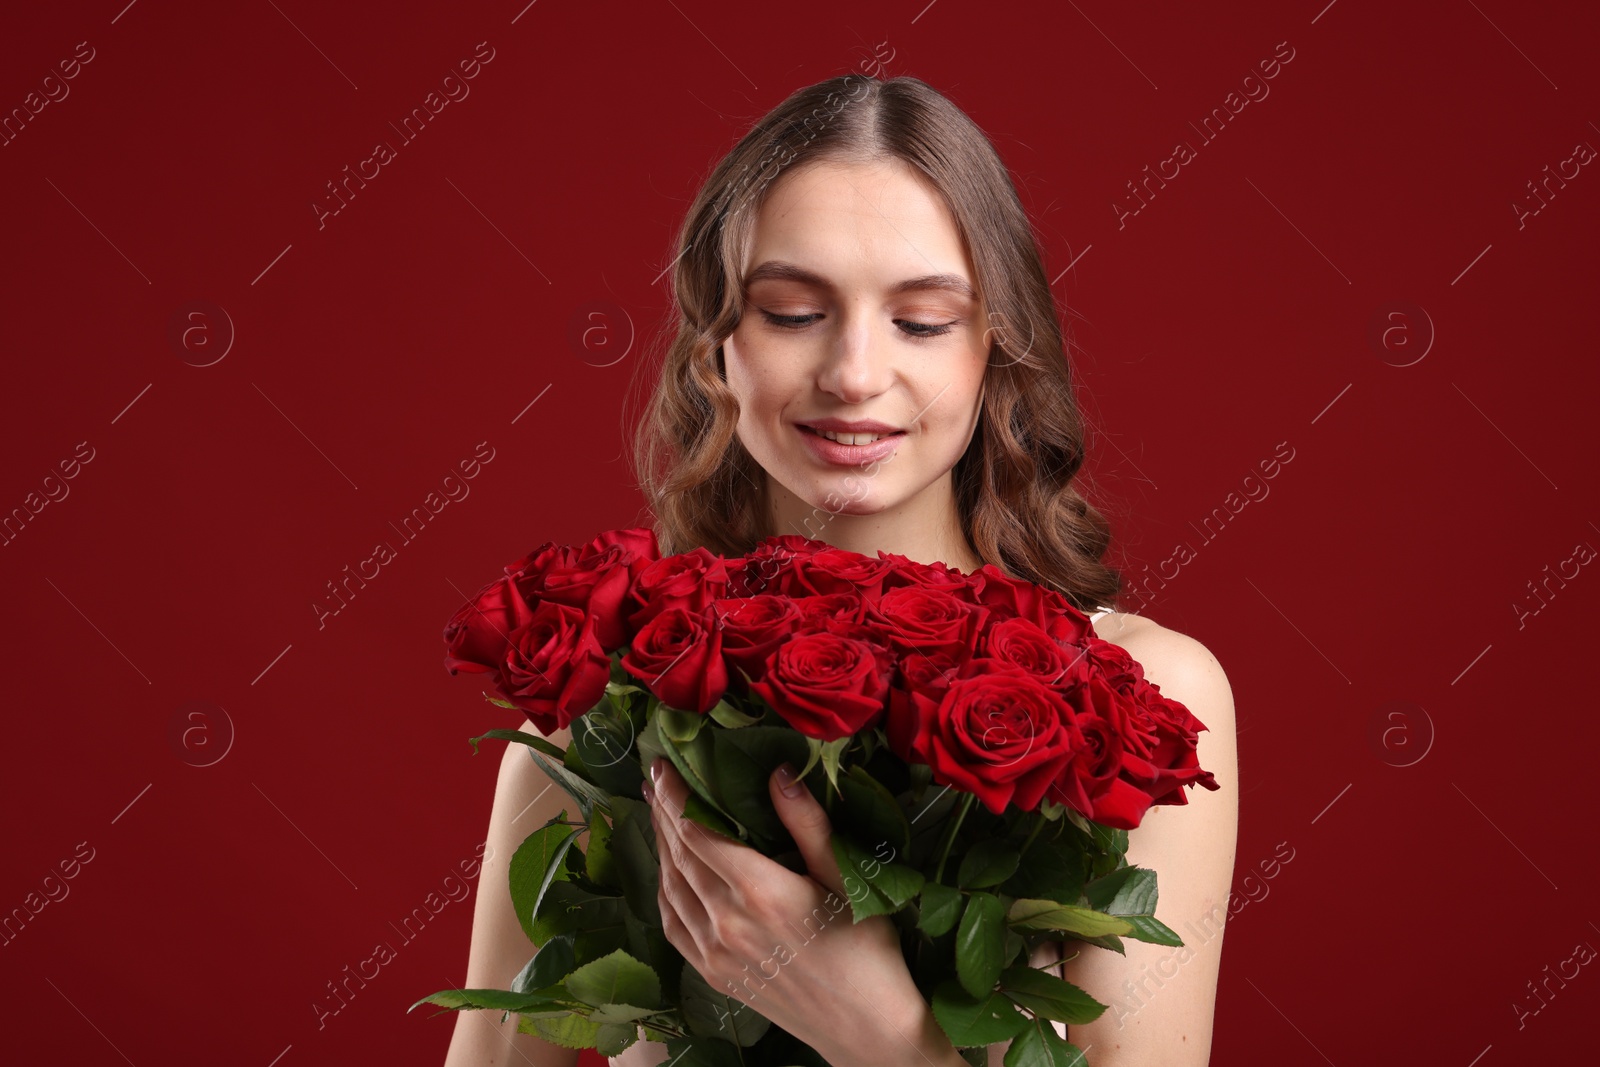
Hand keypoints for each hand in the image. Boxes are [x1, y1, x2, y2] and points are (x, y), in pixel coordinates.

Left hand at [644, 757, 962, 1066]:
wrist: (865, 1027)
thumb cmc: (866, 948)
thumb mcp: (845, 878)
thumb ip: (807, 823)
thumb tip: (778, 772)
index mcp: (760, 890)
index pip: (697, 830)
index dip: (676, 795)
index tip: (664, 764)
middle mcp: (727, 920)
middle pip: (679, 854)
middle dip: (663, 811)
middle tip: (654, 776)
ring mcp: (715, 952)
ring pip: (671, 888)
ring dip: (660, 847)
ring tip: (657, 813)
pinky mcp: (713, 974)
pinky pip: (674, 925)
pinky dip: (664, 891)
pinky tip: (667, 873)